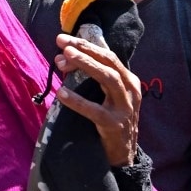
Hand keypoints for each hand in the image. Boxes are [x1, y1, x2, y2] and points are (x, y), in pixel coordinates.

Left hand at [53, 33, 140, 166]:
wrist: (123, 151)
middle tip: (63, 45)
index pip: (107, 55)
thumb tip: (61, 58)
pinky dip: (77, 101)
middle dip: (85, 50)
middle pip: (108, 62)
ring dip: (86, 65)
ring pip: (108, 79)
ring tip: (64, 58)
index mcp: (128, 79)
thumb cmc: (109, 116)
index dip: (85, 45)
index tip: (63, 39)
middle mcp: (130, 90)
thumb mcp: (104, 93)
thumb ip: (87, 74)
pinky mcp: (114, 125)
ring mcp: (124, 108)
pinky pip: (95, 111)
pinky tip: (62, 93)